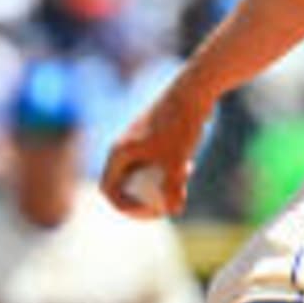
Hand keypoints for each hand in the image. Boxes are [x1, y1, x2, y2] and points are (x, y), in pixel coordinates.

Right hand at [99, 80, 211, 218]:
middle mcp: (124, 146)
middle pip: (126, 185)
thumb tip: (173, 211)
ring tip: (181, 184)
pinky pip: (152, 163)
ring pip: (142, 175)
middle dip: (146, 200)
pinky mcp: (152, 136)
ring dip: (158, 187)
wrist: (194, 90)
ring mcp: (137, 140)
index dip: (126, 208)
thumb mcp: (178, 161)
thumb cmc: (182, 124)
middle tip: (167, 207)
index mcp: (120, 152)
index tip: (152, 212)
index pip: (109, 190)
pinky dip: (166, 172)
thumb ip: (173, 189)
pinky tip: (188, 167)